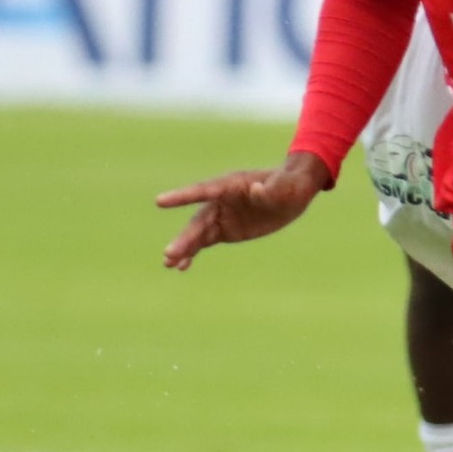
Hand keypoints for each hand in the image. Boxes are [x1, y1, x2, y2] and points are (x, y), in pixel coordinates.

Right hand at [157, 151, 329, 269]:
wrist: (293, 192)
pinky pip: (204, 242)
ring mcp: (221, 216)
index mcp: (230, 184)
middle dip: (185, 238)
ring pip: (197, 234)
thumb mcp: (285, 187)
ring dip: (183, 248)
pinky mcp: (225, 230)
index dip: (182, 196)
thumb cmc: (289, 185)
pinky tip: (181, 266)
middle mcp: (220, 200)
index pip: (203, 190)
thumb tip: (256, 190)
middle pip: (198, 220)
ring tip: (168, 264)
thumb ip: (271, 189)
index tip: (160, 201)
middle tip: (169, 253)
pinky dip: (192, 253)